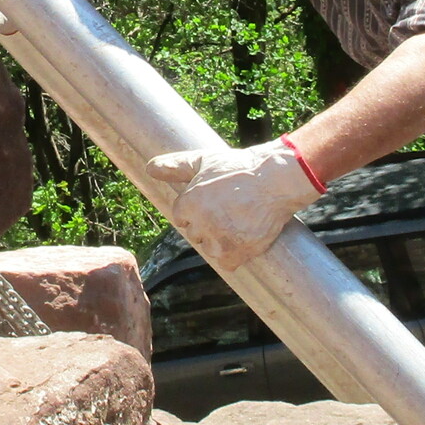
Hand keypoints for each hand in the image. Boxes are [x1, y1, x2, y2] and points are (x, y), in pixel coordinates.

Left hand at [147, 138, 321, 272]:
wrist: (275, 180)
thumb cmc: (238, 168)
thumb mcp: (203, 161)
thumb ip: (175, 167)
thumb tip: (149, 169)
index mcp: (187, 203)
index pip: (182, 218)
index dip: (199, 211)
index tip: (215, 203)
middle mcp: (200, 223)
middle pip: (196, 235)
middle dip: (209, 226)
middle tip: (230, 211)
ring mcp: (218, 239)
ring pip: (210, 249)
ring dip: (222, 241)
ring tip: (239, 221)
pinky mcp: (236, 252)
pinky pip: (227, 264)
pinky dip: (236, 255)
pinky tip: (245, 236)